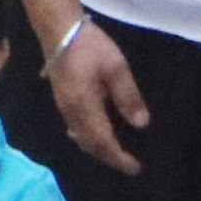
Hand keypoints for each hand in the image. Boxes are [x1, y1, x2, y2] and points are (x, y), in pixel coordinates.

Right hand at [45, 20, 148, 175]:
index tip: (134, 167)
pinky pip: (75, 129)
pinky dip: (88, 139)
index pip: (103, 141)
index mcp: (85, 107)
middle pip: (90, 145)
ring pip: (81, 139)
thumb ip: (128, 97)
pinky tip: (96, 135)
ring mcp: (64, 109)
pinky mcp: (62, 102)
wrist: (60, 33)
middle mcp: (72, 114)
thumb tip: (141, 124)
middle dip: (108, 157)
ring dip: (97, 149)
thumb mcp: (116, 68)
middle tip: (127, 165)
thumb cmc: (90, 47)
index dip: (118, 157)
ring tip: (114, 153)